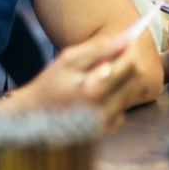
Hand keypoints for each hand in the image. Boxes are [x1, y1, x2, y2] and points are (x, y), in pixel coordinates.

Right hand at [12, 33, 138, 129]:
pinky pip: (123, 107)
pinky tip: (98, 94)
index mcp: (94, 90)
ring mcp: (106, 124)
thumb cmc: (49, 84)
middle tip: (113, 56)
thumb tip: (128, 38)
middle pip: (137, 79)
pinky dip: (116, 98)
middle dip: (129, 64)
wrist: (32, 119)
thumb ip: (100, 48)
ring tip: (100, 76)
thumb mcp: (69, 60)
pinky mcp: (105, 131)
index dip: (130, 50)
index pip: (130, 64)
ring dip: (123, 81)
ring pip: (132, 92)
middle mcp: (104, 110)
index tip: (126, 40)